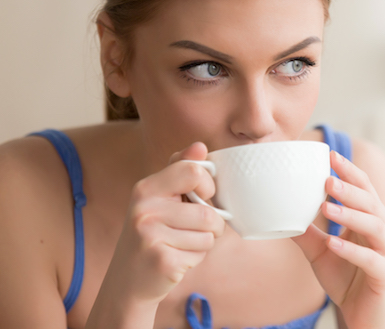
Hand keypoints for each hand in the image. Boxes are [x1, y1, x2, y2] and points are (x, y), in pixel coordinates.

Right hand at [101, 142, 224, 304]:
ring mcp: (150, 236)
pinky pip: (200, 254)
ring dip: (204, 243)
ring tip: (180, 244)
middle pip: (207, 212)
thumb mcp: (160, 199)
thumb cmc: (151, 234)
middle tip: (194, 230)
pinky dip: (195, 259)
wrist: (126, 283)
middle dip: (213, 225)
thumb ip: (181, 170)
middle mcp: (144, 210)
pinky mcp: (161, 261)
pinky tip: (175, 259)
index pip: (193, 172)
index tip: (202, 196)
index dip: (208, 185)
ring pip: (208, 235)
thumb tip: (200, 146)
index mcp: (146, 188)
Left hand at [293, 151, 384, 328]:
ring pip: (374, 226)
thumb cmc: (347, 280)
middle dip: (350, 188)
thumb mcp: (321, 252)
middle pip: (371, 202)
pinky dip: (351, 250)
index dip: (350, 171)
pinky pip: (371, 259)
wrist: (365, 319)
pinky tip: (333, 243)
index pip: (365, 188)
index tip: (331, 155)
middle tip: (327, 178)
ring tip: (327, 207)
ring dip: (350, 215)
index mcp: (375, 220)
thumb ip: (306, 231)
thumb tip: (279, 211)